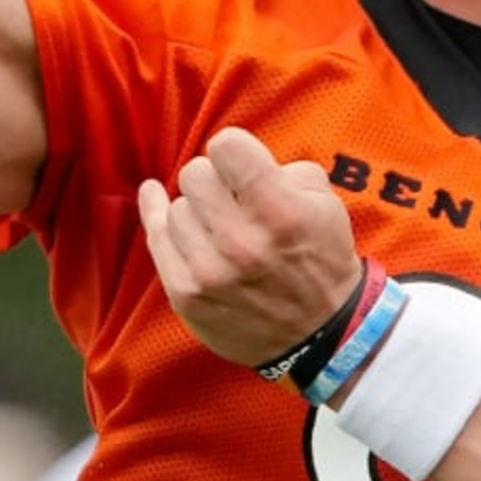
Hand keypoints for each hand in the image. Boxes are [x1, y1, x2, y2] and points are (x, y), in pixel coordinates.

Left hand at [138, 128, 364, 367]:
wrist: (319, 334)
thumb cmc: (321, 258)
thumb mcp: (325, 203)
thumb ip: (283, 168)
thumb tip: (233, 159)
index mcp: (281, 212)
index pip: (226, 146)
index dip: (234, 148)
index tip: (238, 161)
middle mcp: (242, 242)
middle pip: (194, 174)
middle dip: (214, 179)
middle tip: (230, 197)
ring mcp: (210, 272)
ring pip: (176, 206)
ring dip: (197, 209)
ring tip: (220, 225)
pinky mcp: (186, 294)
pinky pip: (156, 237)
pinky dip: (157, 214)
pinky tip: (155, 197)